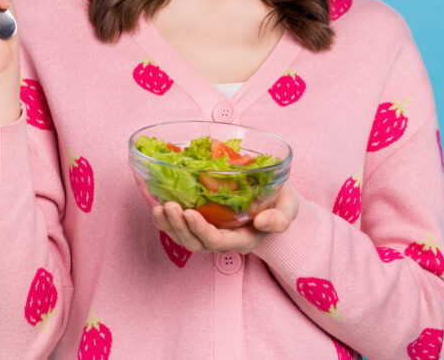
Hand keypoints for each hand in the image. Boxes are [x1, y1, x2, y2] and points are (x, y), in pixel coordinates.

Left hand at [151, 183, 298, 254]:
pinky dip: (164, 219)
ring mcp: (209, 233)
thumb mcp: (288, 208)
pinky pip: (178, 227)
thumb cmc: (280, 203)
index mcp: (243, 240)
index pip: (217, 241)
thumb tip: (263, 222)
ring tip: (158, 207)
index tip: (190, 212)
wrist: (273, 200)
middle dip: (179, 227)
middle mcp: (222, 241)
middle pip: (194, 243)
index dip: (201, 230)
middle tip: (169, 205)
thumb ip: (280, 218)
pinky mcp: (200, 223)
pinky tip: (155, 204)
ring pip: (183, 238)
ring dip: (167, 224)